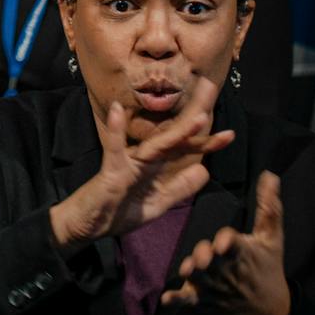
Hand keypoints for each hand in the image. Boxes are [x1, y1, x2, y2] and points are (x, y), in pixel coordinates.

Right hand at [51, 82, 228, 249]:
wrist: (85, 226)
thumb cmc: (116, 212)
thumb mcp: (156, 204)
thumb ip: (178, 188)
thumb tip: (204, 170)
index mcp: (155, 167)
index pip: (183, 150)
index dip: (206, 142)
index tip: (230, 135)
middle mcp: (144, 159)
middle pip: (174, 136)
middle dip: (196, 116)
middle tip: (212, 88)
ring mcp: (127, 163)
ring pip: (156, 144)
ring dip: (178, 131)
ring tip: (200, 116)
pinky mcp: (111, 170)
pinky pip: (114, 149)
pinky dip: (115, 130)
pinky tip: (118, 110)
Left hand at [162, 171, 290, 314]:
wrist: (267, 311)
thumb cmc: (266, 268)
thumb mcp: (271, 238)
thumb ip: (268, 207)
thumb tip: (269, 175)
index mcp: (240, 253)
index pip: (232, 243)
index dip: (227, 241)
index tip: (223, 240)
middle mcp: (224, 271)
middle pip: (211, 261)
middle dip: (205, 256)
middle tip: (202, 253)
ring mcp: (211, 287)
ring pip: (197, 279)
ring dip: (191, 273)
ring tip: (188, 269)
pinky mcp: (200, 300)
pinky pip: (186, 300)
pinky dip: (177, 300)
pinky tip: (166, 298)